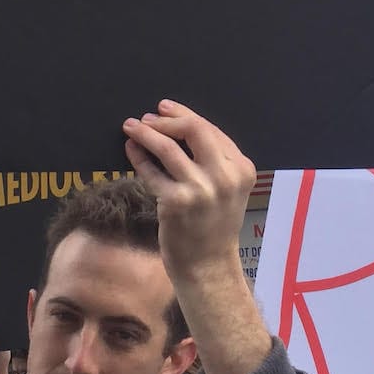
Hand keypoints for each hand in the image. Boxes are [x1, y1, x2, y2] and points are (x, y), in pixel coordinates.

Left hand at [123, 101, 255, 280]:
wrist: (208, 265)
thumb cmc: (213, 225)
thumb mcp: (228, 189)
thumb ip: (214, 160)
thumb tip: (178, 124)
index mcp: (242, 169)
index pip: (210, 129)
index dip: (183, 114)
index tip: (164, 108)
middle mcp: (225, 177)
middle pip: (193, 129)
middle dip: (166, 119)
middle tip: (148, 116)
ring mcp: (201, 190)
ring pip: (167, 147)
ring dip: (145, 133)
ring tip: (131, 126)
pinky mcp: (177, 202)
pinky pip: (152, 171)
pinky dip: (139, 157)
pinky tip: (131, 149)